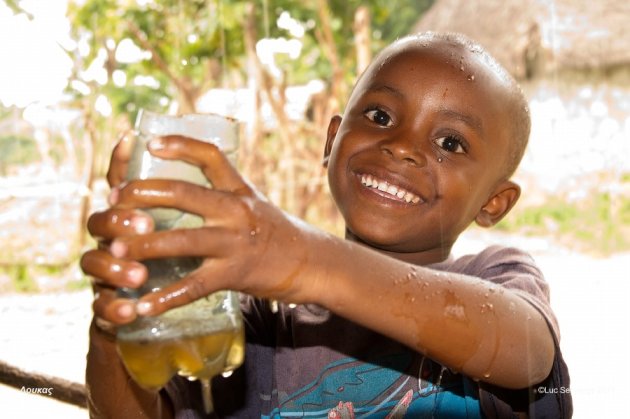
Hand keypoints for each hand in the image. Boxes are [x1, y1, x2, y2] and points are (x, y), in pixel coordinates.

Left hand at [82, 135, 317, 322]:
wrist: (308, 262)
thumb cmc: (273, 231)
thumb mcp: (251, 201)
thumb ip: (221, 193)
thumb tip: (177, 185)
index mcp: (238, 190)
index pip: (210, 156)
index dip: (180, 145)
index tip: (150, 144)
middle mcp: (236, 211)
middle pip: (184, 194)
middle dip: (143, 195)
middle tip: (113, 201)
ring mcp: (235, 243)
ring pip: (182, 240)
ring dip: (144, 245)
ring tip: (114, 250)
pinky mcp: (234, 275)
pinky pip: (193, 286)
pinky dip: (165, 297)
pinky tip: (142, 305)